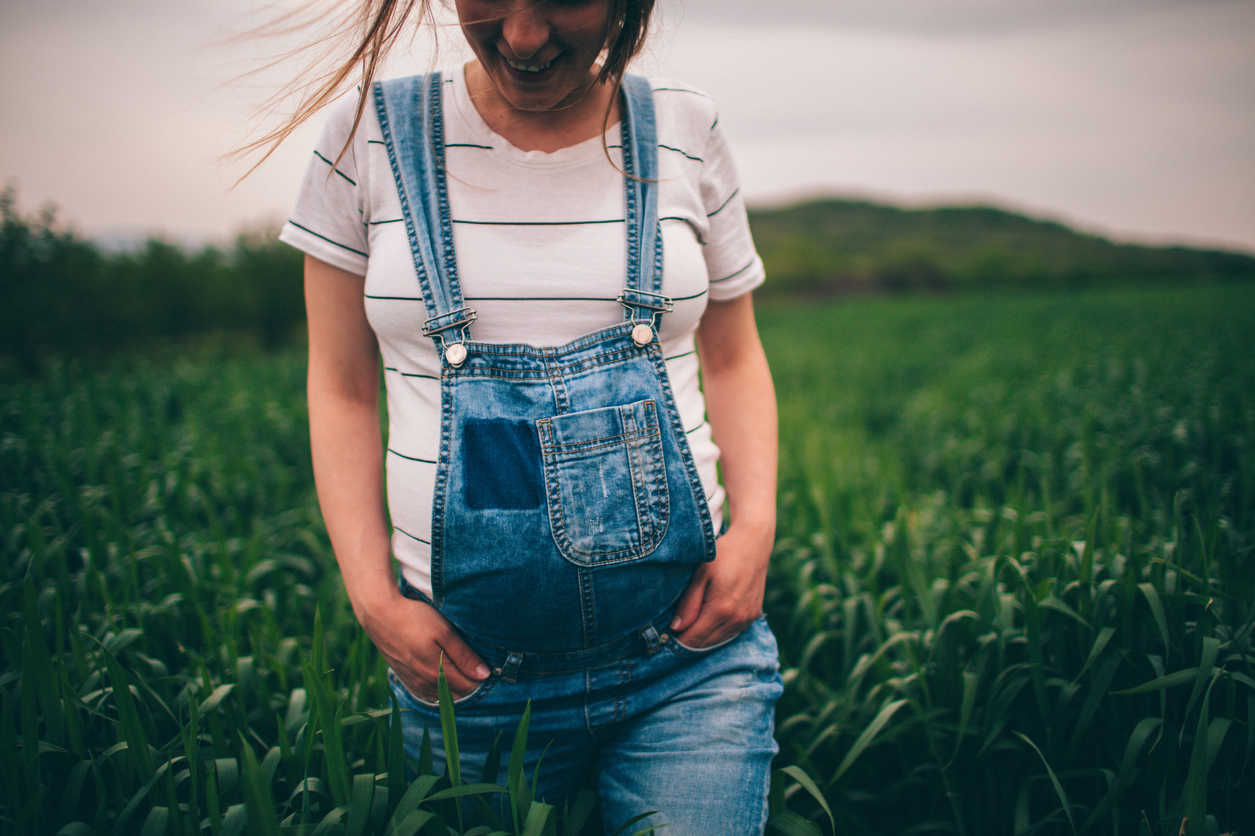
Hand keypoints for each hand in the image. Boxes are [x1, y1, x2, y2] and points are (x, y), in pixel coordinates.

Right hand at [357, 589, 489, 701]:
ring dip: (456, 688)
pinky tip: (444, 676)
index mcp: (438, 673)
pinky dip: (440, 690)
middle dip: (471, 684)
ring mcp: (414, 684)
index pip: (470, 686)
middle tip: (476, 665)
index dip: (482, 677)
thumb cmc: (415, 619)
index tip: (489, 664)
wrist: (380, 615)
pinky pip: (429, 695)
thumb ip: (464, 655)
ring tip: (462, 668)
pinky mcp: (406, 680)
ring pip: (443, 696)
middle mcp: (426, 684)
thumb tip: (484, 675)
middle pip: (458, 695)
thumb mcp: (444, 632)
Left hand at [669, 521, 771, 648]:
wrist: (753, 544)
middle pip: (705, 644)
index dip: (677, 640)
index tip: (666, 634)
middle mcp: (736, 619)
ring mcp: (747, 619)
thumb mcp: (700, 575)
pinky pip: (730, 633)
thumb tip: (676, 627)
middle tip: (675, 627)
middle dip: (688, 639)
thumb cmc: (723, 555)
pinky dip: (717, 630)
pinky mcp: (753, 616)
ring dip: (703, 636)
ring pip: (718, 641)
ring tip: (691, 621)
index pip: (693, 640)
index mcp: (720, 610)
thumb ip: (689, 603)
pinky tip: (709, 617)